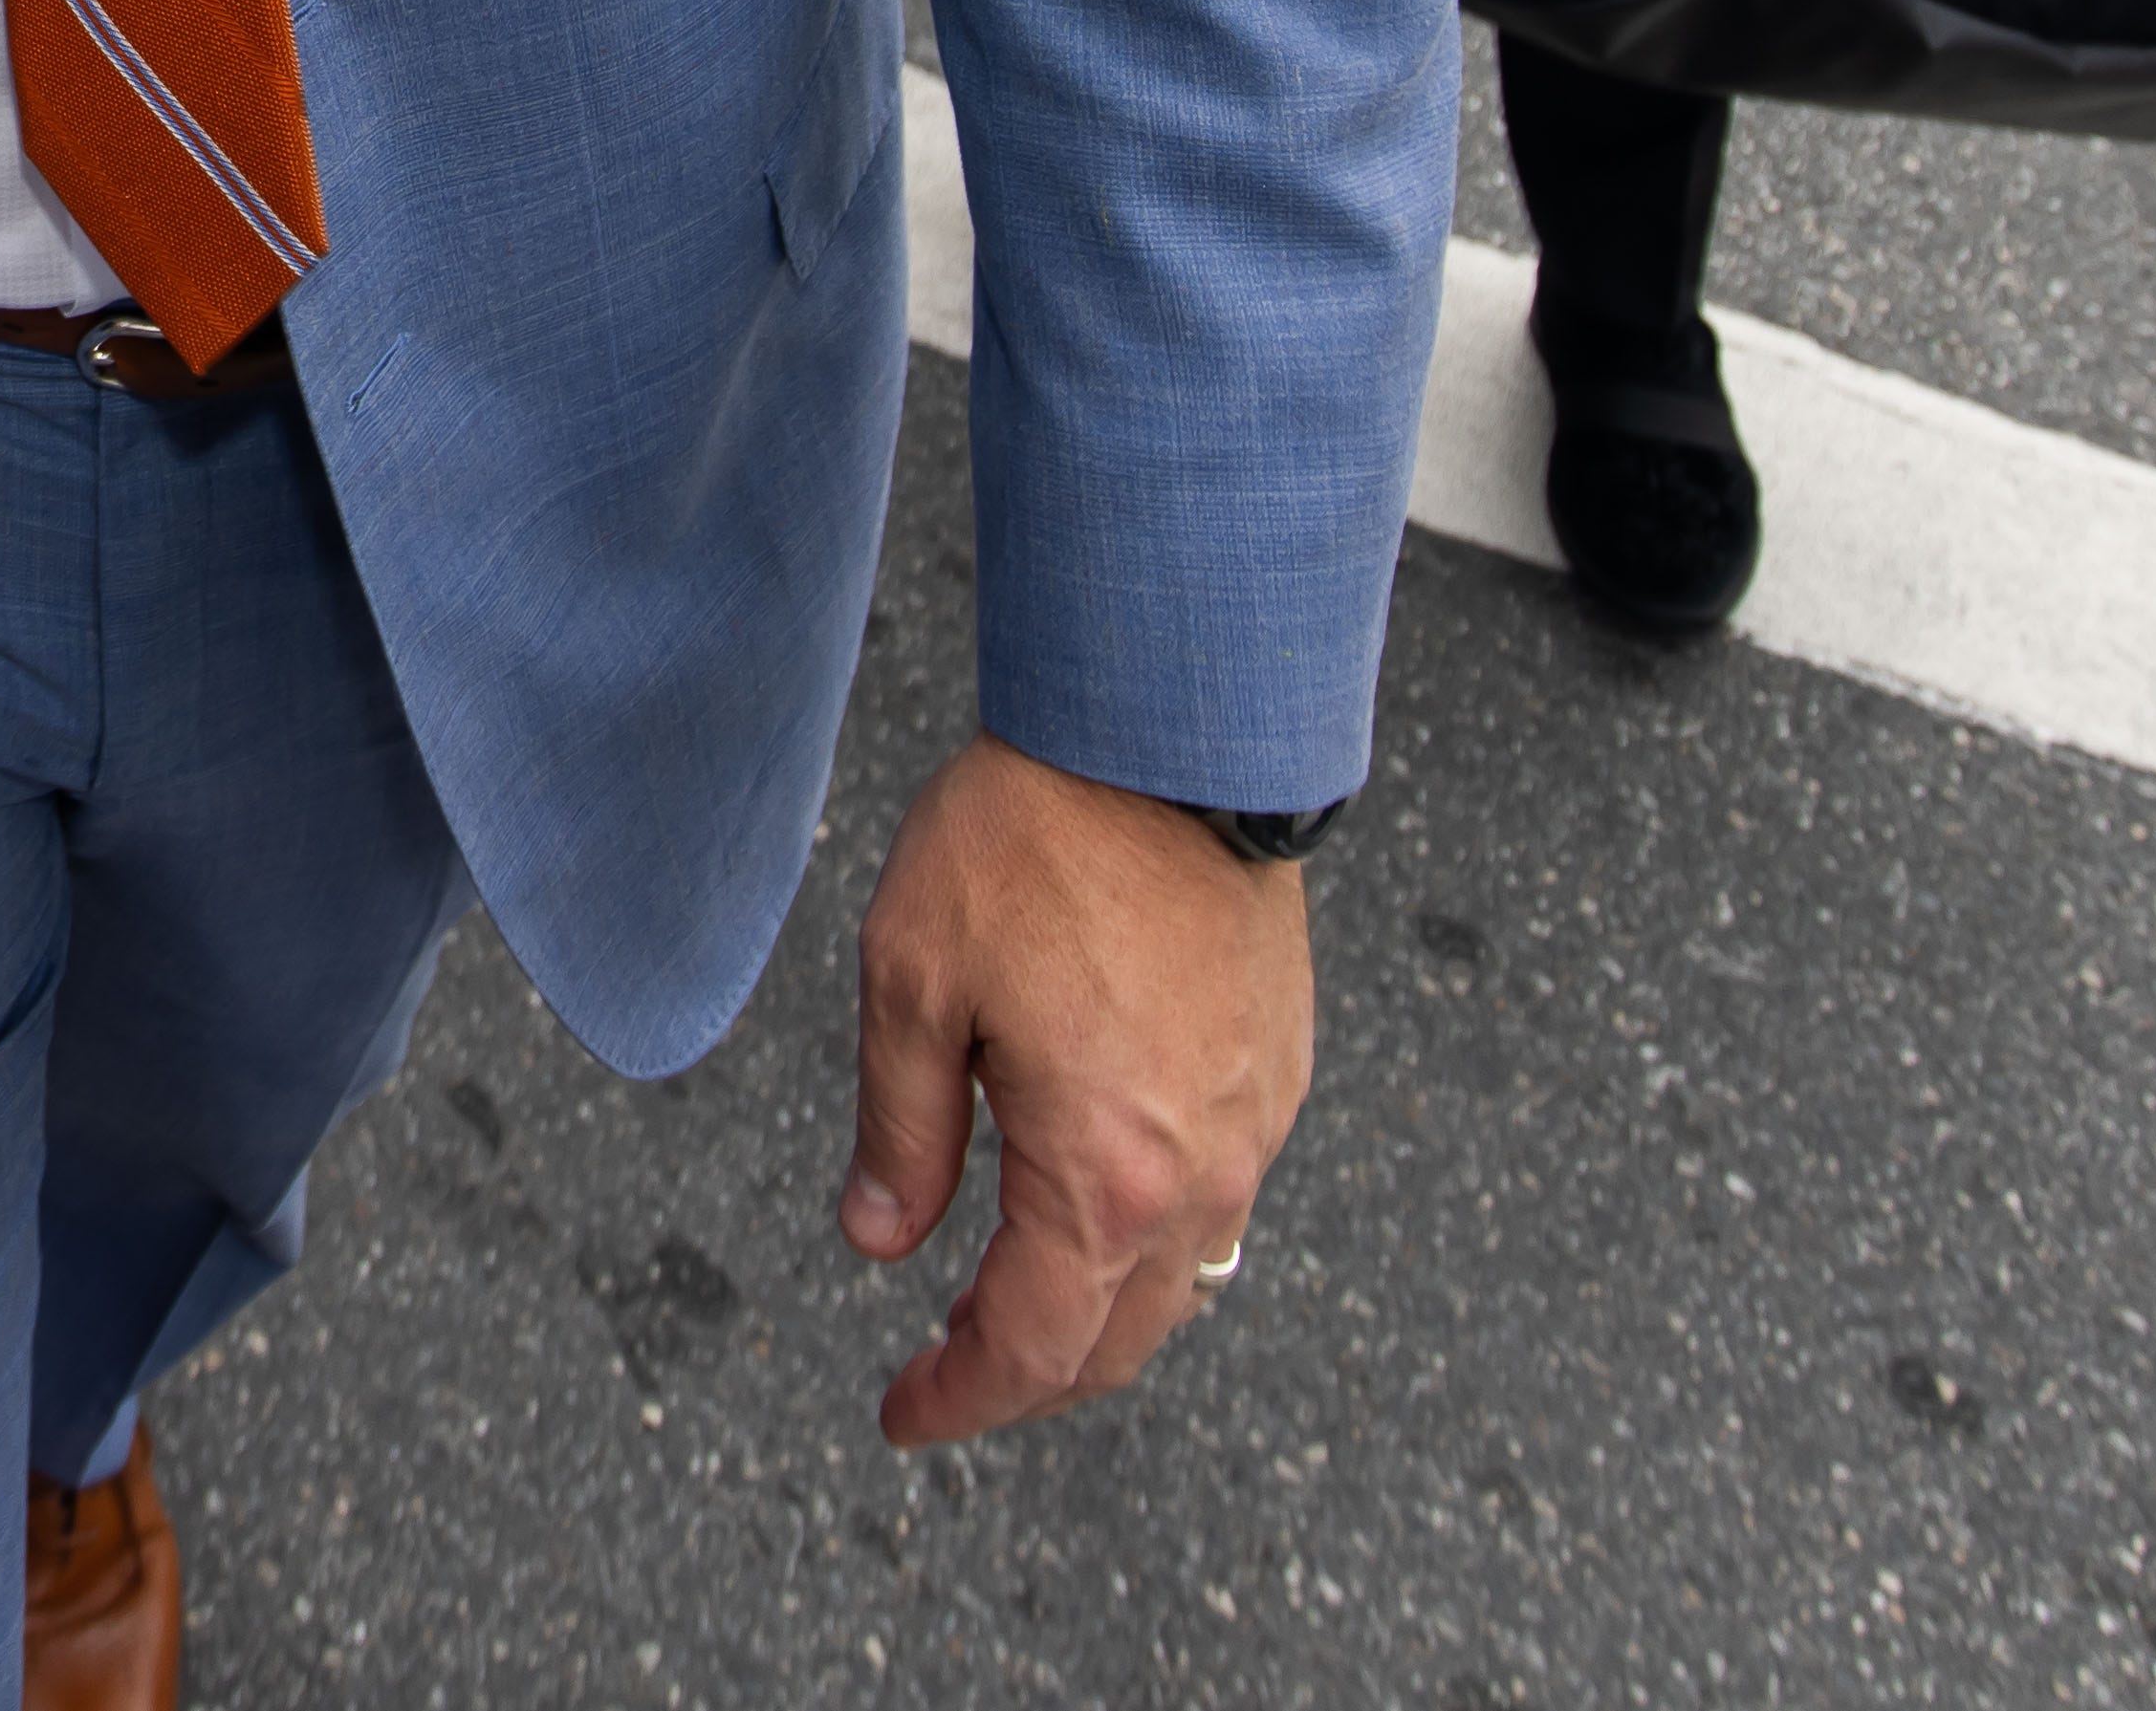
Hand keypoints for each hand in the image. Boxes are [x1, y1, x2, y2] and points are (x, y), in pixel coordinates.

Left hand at [839, 739, 1313, 1448]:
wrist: (1170, 738)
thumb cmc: (1030, 845)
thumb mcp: (912, 984)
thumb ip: (898, 1131)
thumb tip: (877, 1240)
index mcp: (1105, 1177)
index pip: (1031, 1346)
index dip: (960, 1397)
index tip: (903, 1417)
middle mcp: (1201, 1179)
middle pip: (1116, 1341)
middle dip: (1026, 1375)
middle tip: (944, 1374)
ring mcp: (1255, 1132)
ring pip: (1178, 1281)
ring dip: (1094, 1314)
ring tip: (1004, 1300)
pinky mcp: (1279, 1076)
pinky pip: (1219, 1204)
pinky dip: (1150, 1241)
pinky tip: (1089, 1204)